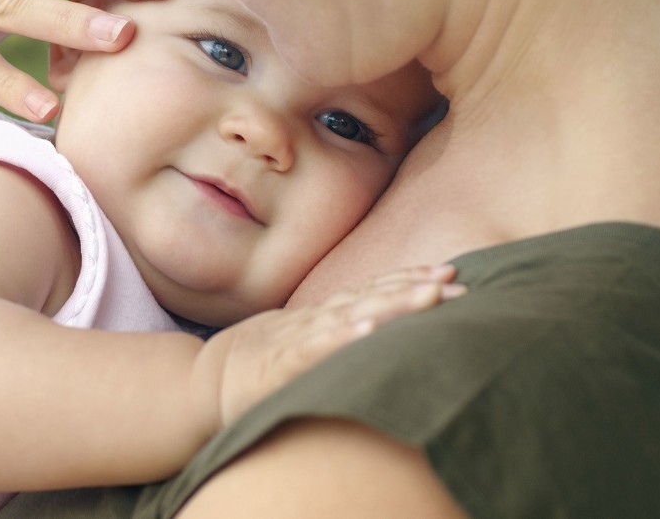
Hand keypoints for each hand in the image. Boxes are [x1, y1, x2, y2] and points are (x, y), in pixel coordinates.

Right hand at [192, 265, 464, 429]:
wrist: (204, 385)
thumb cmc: (260, 368)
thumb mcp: (301, 343)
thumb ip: (335, 331)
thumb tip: (379, 322)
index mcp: (323, 318)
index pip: (372, 291)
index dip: (410, 280)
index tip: (452, 274)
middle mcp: (315, 322)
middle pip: (370, 298)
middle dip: (414, 288)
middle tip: (455, 281)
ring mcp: (296, 340)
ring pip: (350, 316)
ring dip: (390, 304)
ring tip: (427, 296)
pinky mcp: (277, 365)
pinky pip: (312, 350)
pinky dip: (338, 338)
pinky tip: (365, 331)